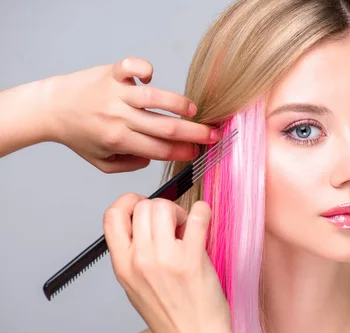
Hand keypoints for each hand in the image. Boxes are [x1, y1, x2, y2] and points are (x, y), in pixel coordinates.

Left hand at [48, 56, 217, 172]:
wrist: (51, 108)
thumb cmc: (79, 135)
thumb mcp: (102, 162)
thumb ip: (130, 165)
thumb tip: (154, 158)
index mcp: (119, 141)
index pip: (159, 149)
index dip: (183, 151)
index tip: (198, 151)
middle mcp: (119, 117)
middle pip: (164, 127)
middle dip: (194, 133)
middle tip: (213, 135)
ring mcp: (116, 93)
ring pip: (155, 98)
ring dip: (178, 104)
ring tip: (193, 110)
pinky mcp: (111, 73)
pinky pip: (132, 66)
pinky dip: (145, 69)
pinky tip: (151, 77)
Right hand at [103, 193, 233, 332]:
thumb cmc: (172, 319)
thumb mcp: (136, 288)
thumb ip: (135, 256)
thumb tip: (145, 225)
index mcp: (123, 266)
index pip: (111, 217)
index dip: (127, 202)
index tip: (142, 204)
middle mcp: (140, 260)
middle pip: (142, 206)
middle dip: (160, 207)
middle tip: (174, 224)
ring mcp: (165, 259)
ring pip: (164, 206)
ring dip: (179, 210)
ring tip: (187, 229)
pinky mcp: (193, 259)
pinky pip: (197, 216)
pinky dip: (203, 211)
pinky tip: (204, 221)